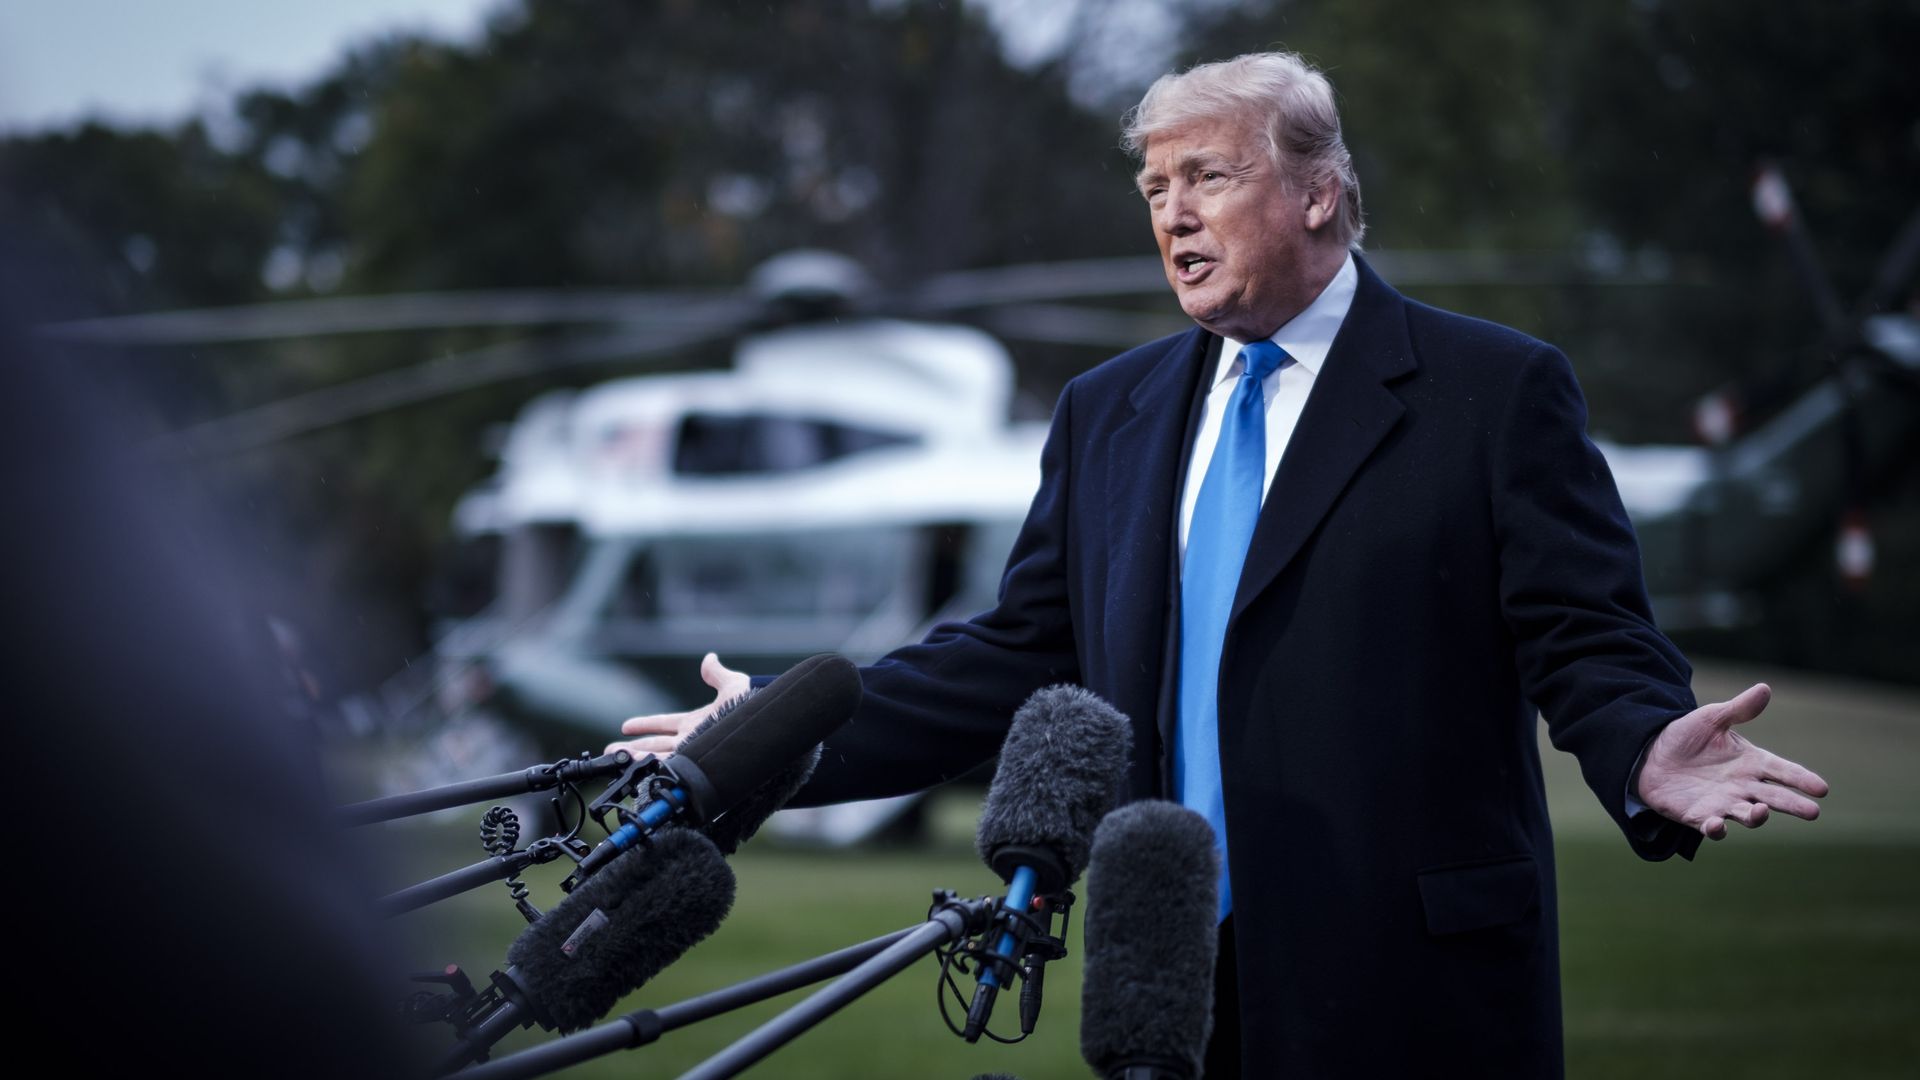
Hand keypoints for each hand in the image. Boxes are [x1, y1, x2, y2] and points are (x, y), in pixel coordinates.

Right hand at [605, 652, 749, 759]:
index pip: (664, 724)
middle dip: (633, 747)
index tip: (625, 726)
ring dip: (636, 757)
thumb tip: (709, 658)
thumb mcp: (733, 686)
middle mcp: (691, 740)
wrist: (761, 726)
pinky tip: (636, 769)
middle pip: (655, 744)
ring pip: (658, 757)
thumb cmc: (752, 708)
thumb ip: (717, 674)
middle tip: (611, 750)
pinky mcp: (696, 762)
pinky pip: (670, 767)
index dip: (645, 724)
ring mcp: (693, 752)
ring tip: (615, 758)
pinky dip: (653, 767)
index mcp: (696, 723)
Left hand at [1636, 683, 1829, 839]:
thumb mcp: (1711, 719)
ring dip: (1756, 817)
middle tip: (1813, 812)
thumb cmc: (1687, 736)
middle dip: (1793, 805)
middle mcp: (1743, 787)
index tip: (1822, 788)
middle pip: (1774, 798)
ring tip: (1762, 812)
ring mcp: (1723, 803)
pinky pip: (1712, 827)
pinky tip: (1718, 824)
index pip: (1783, 771)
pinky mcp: (1699, 816)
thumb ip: (1738, 709)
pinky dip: (1717, 828)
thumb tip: (1764, 689)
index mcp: (1751, 763)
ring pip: (1747, 815)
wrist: (1651, 754)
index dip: (1802, 779)